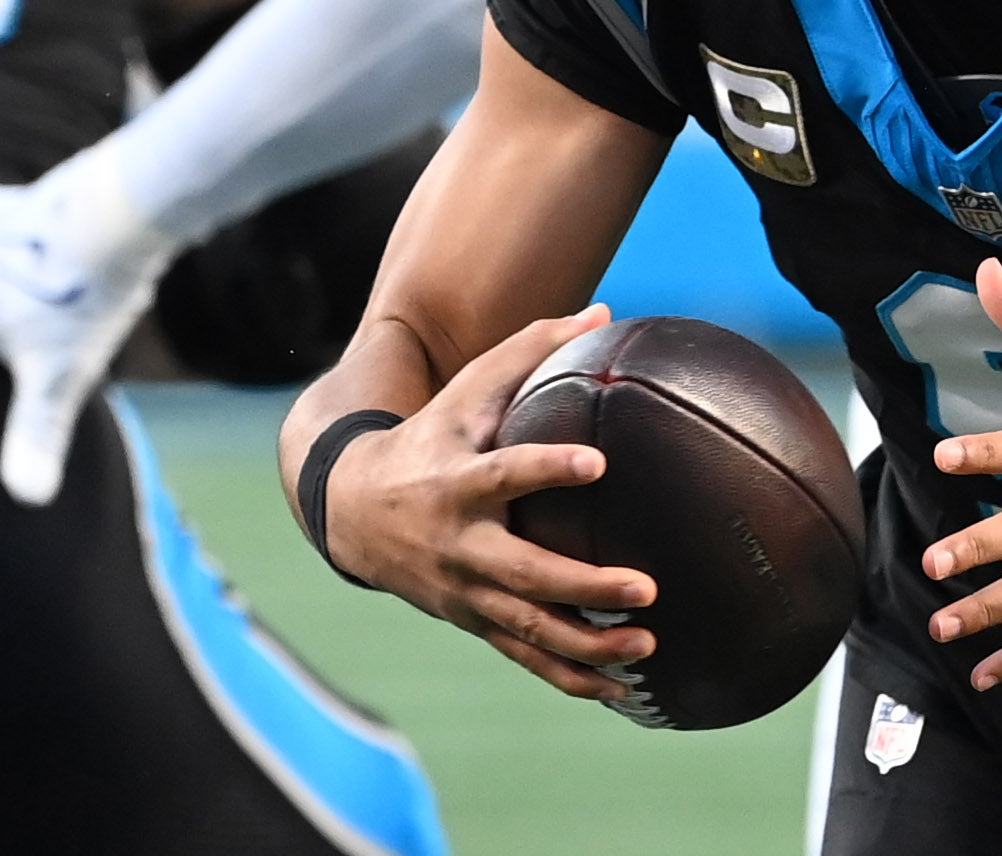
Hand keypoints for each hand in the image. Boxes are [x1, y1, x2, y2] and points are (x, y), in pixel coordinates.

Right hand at [324, 305, 660, 700]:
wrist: (354, 510)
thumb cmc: (430, 436)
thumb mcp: (465, 390)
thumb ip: (529, 350)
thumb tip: (601, 312)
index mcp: (458, 482)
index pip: (506, 474)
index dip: (547, 468)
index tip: (597, 464)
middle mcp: (461, 545)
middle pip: (526, 574)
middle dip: (585, 586)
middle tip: (646, 587)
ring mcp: (465, 593)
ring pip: (529, 630)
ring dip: (589, 646)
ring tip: (647, 647)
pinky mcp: (473, 621)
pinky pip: (525, 658)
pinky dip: (571, 678)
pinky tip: (622, 690)